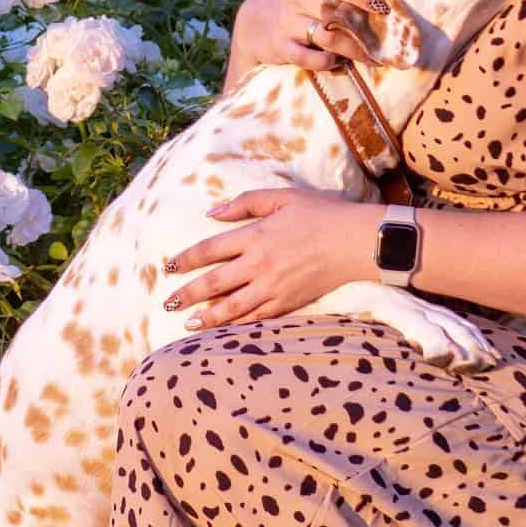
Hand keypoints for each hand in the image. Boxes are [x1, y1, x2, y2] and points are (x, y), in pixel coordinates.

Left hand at [162, 189, 373, 327]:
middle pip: (214, 282)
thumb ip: (245, 203)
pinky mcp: (289, 302)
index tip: (168, 267)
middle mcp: (260, 264)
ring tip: (189, 323)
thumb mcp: (283, 197)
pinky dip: (238, 324)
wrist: (358, 242)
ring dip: (208, 316)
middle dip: (187, 294)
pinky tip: (225, 329)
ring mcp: (274, 287)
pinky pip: (257, 317)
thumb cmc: (322, 214)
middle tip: (167, 304)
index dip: (186, 259)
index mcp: (256, 236)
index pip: (210, 250)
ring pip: (232, 307)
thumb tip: (212, 213)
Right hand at [230, 0, 387, 72]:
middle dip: (362, 29)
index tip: (381, 4)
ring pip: (326, 38)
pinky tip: (339, 62)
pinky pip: (307, 59)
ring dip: (351, 50)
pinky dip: (326, 62)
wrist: (252, 21)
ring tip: (373, 58)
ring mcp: (289, 24)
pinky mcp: (283, 48)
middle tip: (389, 40)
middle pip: (335, 14)